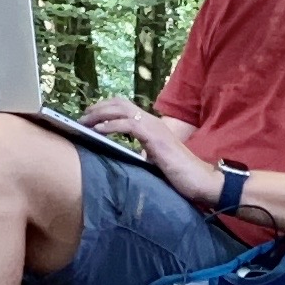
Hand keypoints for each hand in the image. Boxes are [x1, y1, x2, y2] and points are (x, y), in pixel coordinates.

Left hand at [80, 98, 215, 203]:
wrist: (201, 181)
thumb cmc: (181, 174)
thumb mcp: (156, 160)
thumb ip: (144, 153)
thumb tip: (128, 157)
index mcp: (153, 125)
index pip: (126, 106)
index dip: (106, 107)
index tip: (90, 116)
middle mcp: (153, 121)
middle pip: (120, 103)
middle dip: (98, 107)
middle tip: (82, 116)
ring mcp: (155, 127)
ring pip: (122, 109)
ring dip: (100, 113)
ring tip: (84, 121)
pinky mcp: (155, 138)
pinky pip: (128, 124)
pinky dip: (110, 125)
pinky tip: (98, 130)